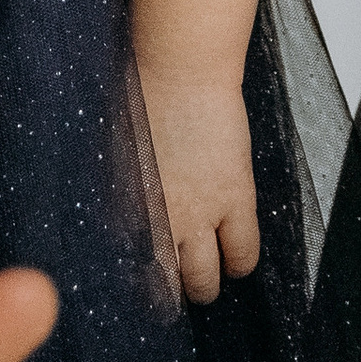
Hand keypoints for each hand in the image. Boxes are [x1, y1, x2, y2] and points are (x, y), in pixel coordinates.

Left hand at [138, 68, 262, 304]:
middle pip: (164, 284)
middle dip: (170, 291)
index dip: (137, 282)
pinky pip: (243, 253)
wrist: (179, 69)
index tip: (142, 285)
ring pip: (204, 280)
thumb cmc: (139, 95)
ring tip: (206, 284)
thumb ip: (125, 191)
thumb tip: (131, 215)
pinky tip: (237, 261)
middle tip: (176, 288)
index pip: (127, 269)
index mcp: (123, 209)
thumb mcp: (117, 152)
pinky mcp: (234, 200)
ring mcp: (198, 215)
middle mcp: (155, 221)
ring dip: (204, 286)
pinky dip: (240, 263)